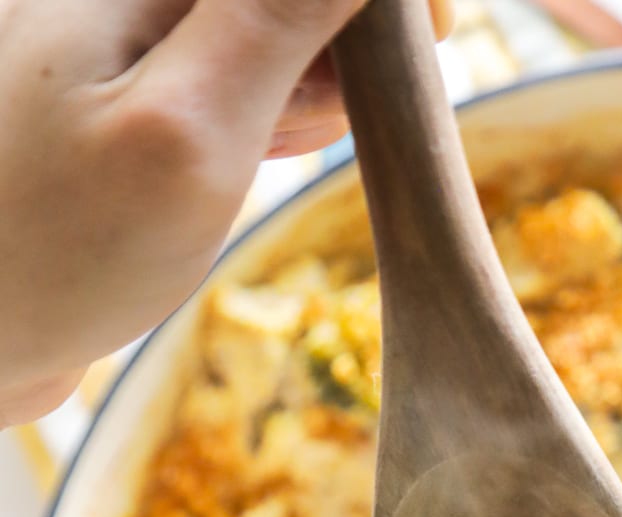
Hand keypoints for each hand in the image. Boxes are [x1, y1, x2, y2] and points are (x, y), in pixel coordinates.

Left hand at [0, 0, 452, 425]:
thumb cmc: (52, 249)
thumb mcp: (190, 132)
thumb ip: (275, 18)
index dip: (369, 2)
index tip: (431, 34)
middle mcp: (114, 1)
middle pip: (264, 2)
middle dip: (342, 31)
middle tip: (412, 79)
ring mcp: (111, 51)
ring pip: (246, 33)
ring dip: (313, 67)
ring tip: (372, 112)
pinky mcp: (112, 110)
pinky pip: (215, 81)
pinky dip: (269, 103)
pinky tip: (310, 130)